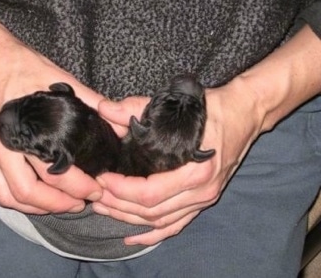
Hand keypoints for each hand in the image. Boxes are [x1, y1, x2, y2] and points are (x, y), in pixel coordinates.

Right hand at [0, 41, 103, 213]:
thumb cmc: (19, 65)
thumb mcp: (57, 77)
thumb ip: (88, 100)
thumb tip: (116, 119)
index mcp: (21, 126)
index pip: (52, 171)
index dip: (78, 187)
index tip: (96, 189)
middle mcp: (0, 143)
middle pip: (27, 192)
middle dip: (58, 204)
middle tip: (81, 203)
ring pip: (6, 196)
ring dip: (35, 207)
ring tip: (59, 205)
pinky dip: (12, 200)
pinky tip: (31, 199)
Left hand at [93, 78, 262, 244]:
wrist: (245, 113)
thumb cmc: (213, 108)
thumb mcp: (176, 105)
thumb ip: (136, 108)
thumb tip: (104, 110)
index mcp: (196, 169)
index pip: (150, 193)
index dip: (121, 190)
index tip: (102, 179)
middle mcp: (201, 190)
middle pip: (152, 211)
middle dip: (119, 206)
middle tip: (96, 195)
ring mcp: (204, 199)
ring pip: (161, 222)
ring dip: (130, 219)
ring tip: (105, 209)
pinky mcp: (204, 200)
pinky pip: (177, 225)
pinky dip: (154, 234)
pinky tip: (134, 237)